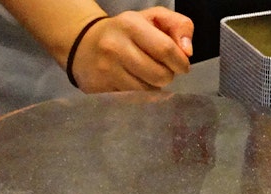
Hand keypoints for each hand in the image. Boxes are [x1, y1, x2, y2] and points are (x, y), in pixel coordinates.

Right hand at [69, 8, 193, 91]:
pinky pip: (130, 100)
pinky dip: (138, 95)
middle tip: (163, 71)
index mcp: (131, 25)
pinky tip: (134, 83)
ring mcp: (105, 71)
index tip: (182, 66)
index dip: (180, 62)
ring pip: (145, 91)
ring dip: (153, 87)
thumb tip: (187, 52)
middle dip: (167, 76)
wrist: (83, 43)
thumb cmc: (125, 31)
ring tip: (147, 76)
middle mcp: (115, 48)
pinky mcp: (98, 89)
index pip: (166, 50)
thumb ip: (179, 26)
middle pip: (158, 75)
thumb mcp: (152, 17)